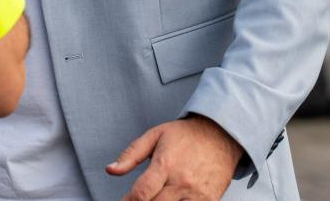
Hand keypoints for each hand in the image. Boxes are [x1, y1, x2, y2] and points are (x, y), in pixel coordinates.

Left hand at [106, 115, 242, 200]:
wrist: (219, 136)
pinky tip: (168, 200)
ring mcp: (197, 196)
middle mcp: (181, 183)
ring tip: (152, 198)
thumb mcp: (154, 136)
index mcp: (165, 164)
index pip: (142, 193)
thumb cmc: (185, 135)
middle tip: (136, 200)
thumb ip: (131, 154)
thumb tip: (110, 170)